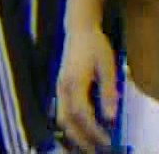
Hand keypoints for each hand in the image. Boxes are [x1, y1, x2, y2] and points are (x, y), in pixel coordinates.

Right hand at [56, 26, 118, 152]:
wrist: (78, 30)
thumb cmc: (95, 46)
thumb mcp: (108, 66)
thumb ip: (108, 92)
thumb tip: (110, 117)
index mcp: (74, 82)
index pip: (82, 114)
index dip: (94, 130)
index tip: (107, 141)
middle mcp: (63, 87)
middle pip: (67, 120)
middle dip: (81, 138)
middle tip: (97, 151)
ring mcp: (59, 87)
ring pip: (61, 117)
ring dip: (74, 134)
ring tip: (89, 145)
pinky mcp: (61, 87)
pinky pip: (62, 111)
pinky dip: (70, 125)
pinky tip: (81, 130)